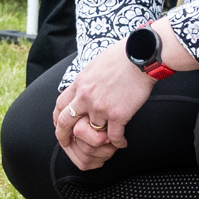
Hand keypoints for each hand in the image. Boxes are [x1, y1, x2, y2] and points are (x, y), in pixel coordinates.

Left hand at [54, 43, 154, 172]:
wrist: (140, 55)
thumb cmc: (121, 56)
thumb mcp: (95, 65)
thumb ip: (87, 79)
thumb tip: (85, 84)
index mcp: (79, 83)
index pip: (60, 104)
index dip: (57, 118)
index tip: (59, 125)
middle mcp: (86, 97)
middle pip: (66, 122)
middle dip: (63, 136)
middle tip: (67, 143)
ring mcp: (100, 107)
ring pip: (92, 132)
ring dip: (98, 138)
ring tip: (104, 143)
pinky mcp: (118, 115)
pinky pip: (113, 137)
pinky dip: (118, 143)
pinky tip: (122, 143)